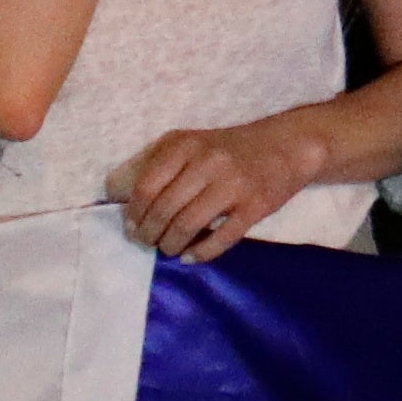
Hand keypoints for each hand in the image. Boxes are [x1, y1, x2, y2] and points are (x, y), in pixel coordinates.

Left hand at [111, 119, 304, 260]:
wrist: (286, 145)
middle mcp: (208, 162)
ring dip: (171, 245)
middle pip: (164, 210)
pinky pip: (221, 238)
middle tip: (147, 242)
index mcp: (186, 145)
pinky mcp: (255, 206)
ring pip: (188, 226)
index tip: (131, 227)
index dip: (134, 213)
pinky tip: (191, 257)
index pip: (146, 187)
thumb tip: (115, 192)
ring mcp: (233, 185)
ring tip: (168, 249)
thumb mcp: (190, 142)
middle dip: (149, 234)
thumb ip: (155, 162)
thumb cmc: (228, 148)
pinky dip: (201, 253)